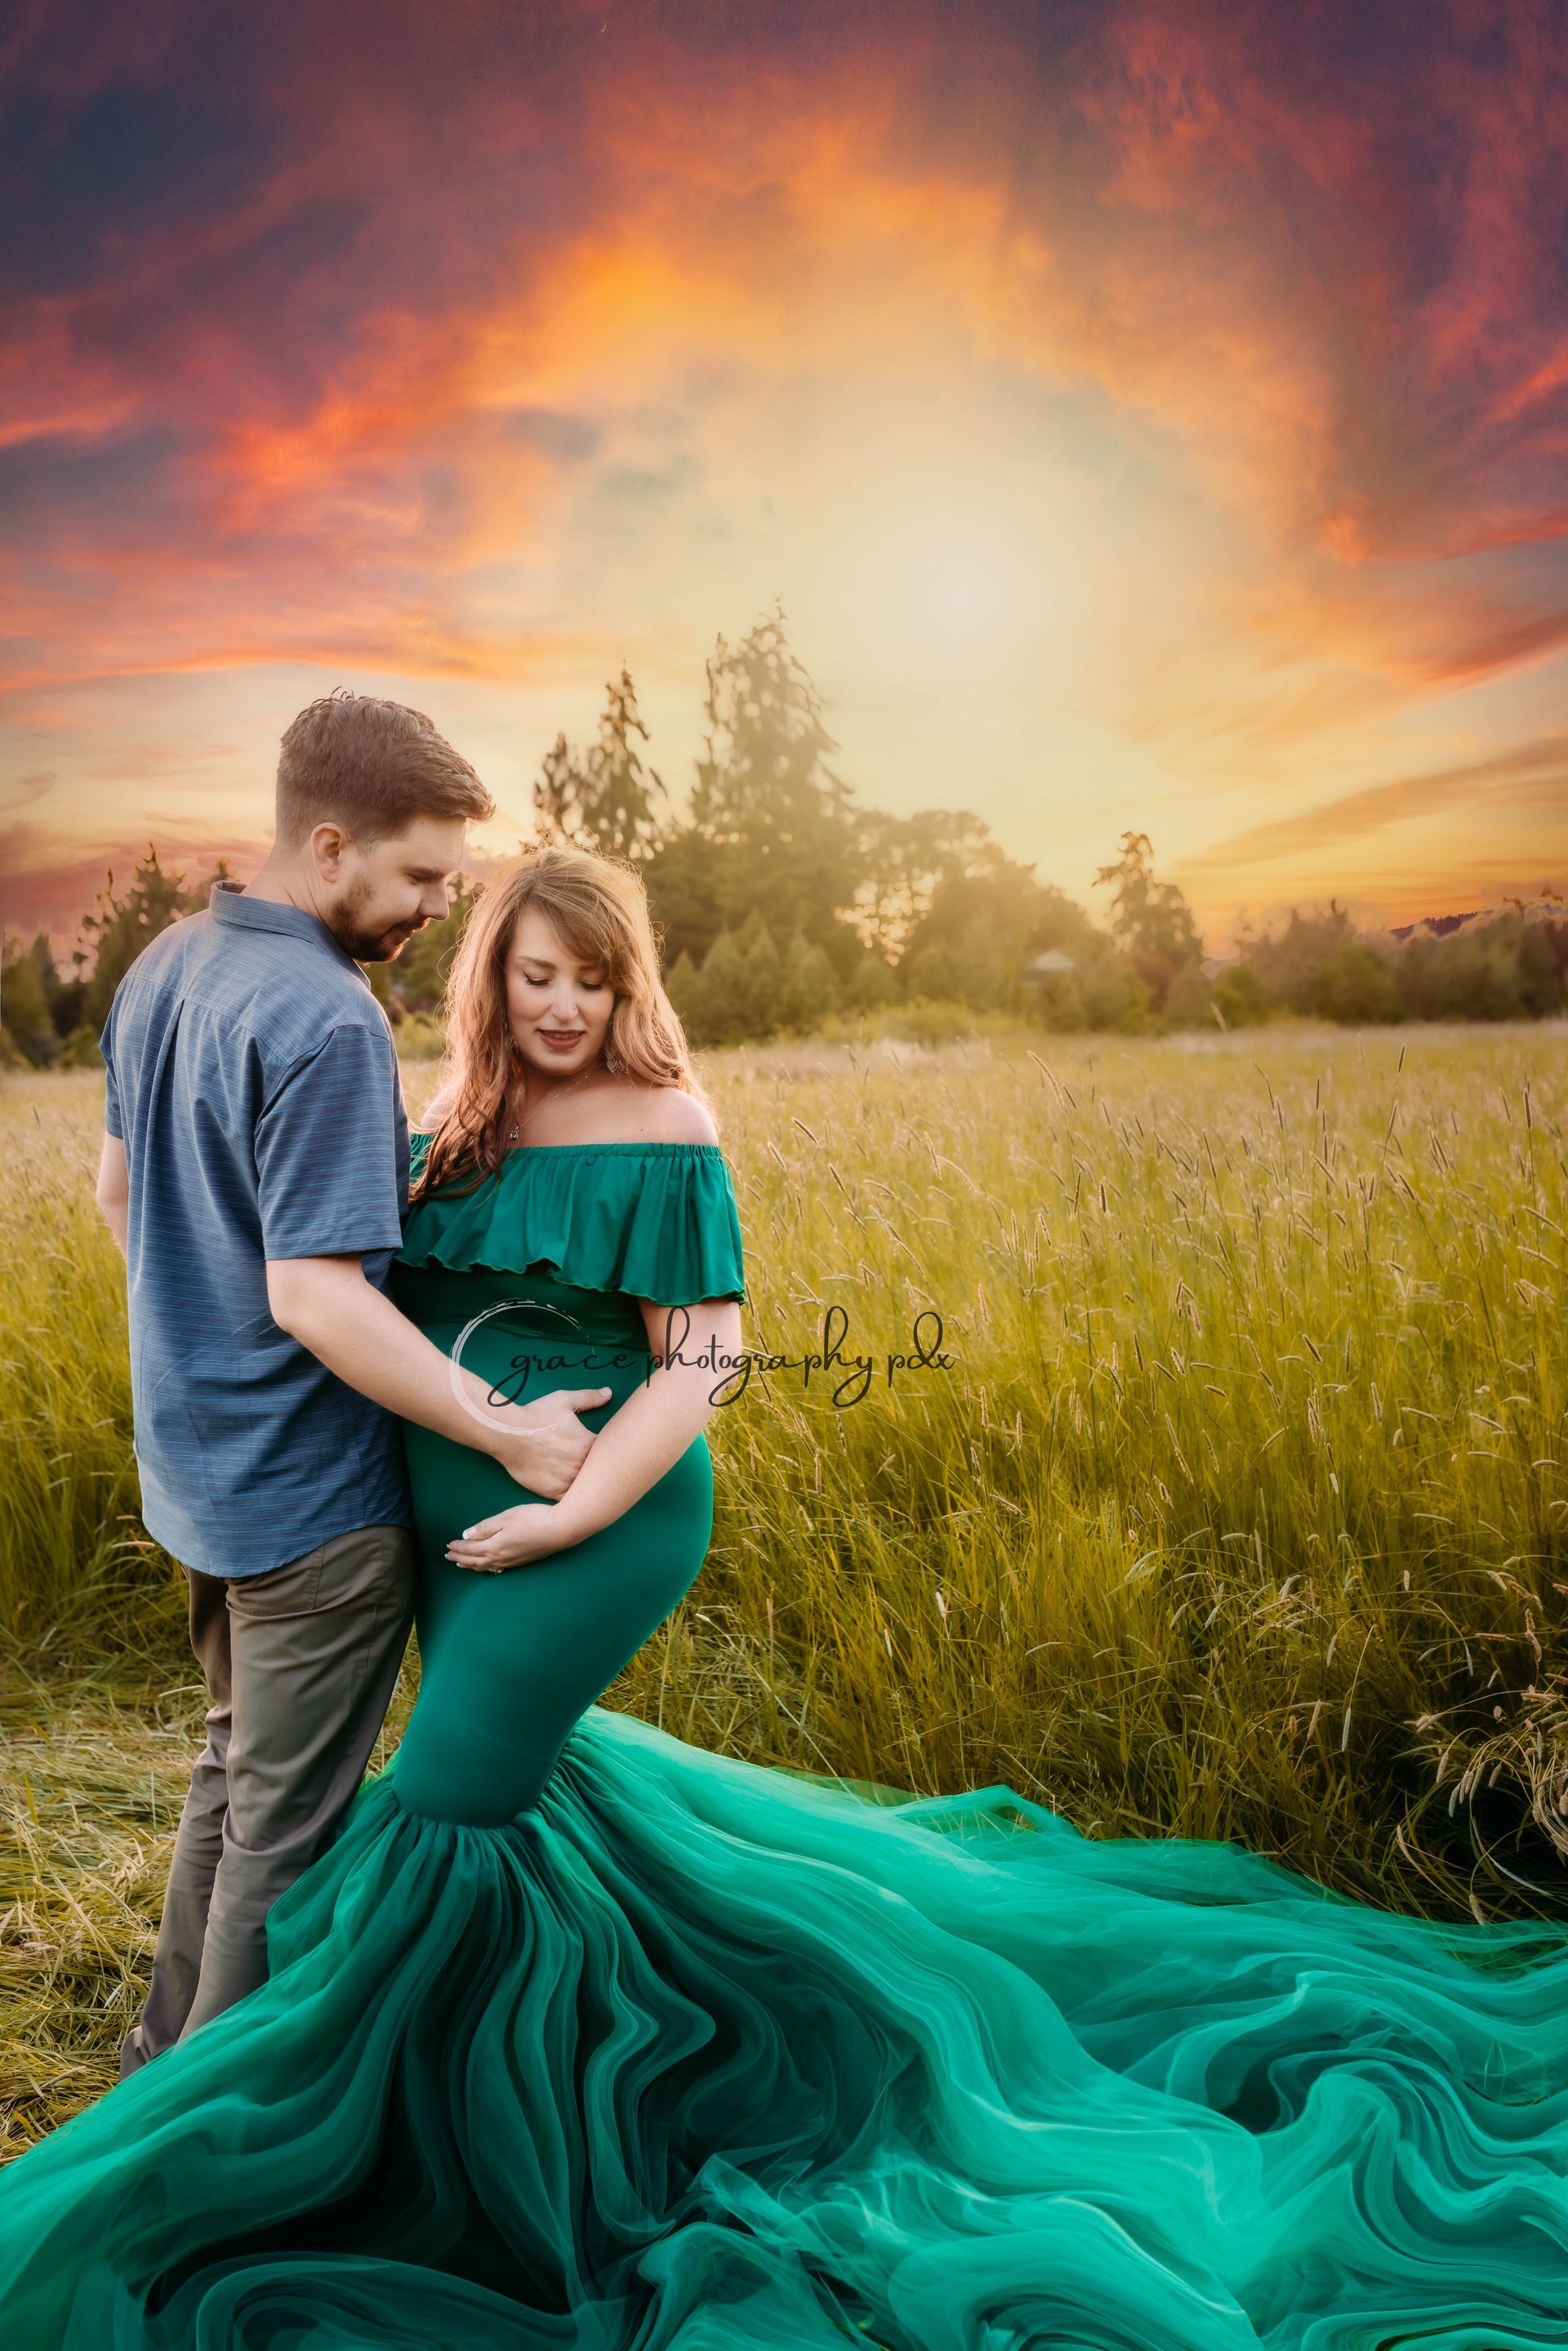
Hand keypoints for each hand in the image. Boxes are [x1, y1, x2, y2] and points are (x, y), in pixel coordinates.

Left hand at [445, 1503, 573, 1572]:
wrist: (559, 1530)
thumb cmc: (533, 1520)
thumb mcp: (505, 1518)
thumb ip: (485, 1527)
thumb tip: (466, 1536)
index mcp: (493, 1546)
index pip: (470, 1549)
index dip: (458, 1548)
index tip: (448, 1545)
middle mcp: (500, 1558)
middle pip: (475, 1561)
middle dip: (460, 1558)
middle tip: (448, 1557)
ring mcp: (512, 1561)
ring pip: (485, 1567)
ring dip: (471, 1566)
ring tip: (462, 1564)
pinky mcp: (521, 1561)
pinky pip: (497, 1568)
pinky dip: (486, 1568)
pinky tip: (487, 1566)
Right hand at [482, 1388, 611, 1499]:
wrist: (509, 1433)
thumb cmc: (537, 1416)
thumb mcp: (565, 1400)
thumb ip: (589, 1398)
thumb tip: (609, 1393)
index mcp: (589, 1443)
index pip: (609, 1452)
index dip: (608, 1453)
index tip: (603, 1452)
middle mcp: (582, 1464)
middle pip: (599, 1472)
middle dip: (598, 1470)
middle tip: (594, 1469)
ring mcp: (568, 1480)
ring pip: (586, 1488)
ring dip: (586, 1485)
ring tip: (583, 1483)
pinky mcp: (553, 1492)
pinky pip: (570, 1501)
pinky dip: (572, 1499)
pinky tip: (571, 1494)